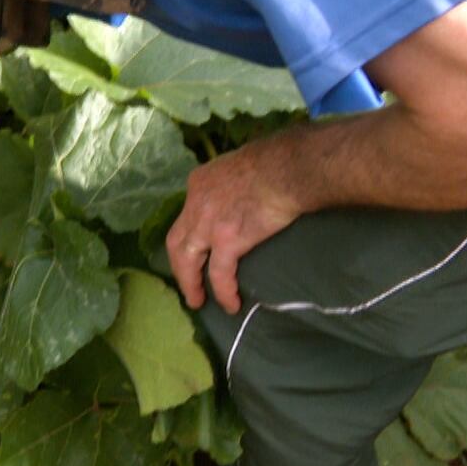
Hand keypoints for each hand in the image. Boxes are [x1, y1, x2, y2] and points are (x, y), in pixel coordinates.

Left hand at [166, 143, 305, 314]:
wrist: (289, 168)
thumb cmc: (276, 162)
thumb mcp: (240, 166)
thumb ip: (232, 185)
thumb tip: (243, 197)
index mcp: (199, 183)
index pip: (185, 216)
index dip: (188, 236)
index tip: (193, 251)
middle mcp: (196, 203)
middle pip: (177, 241)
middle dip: (179, 266)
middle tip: (188, 286)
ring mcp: (209, 222)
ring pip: (188, 260)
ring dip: (190, 283)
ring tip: (198, 301)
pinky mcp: (228, 239)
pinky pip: (220, 273)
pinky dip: (223, 291)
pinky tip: (231, 303)